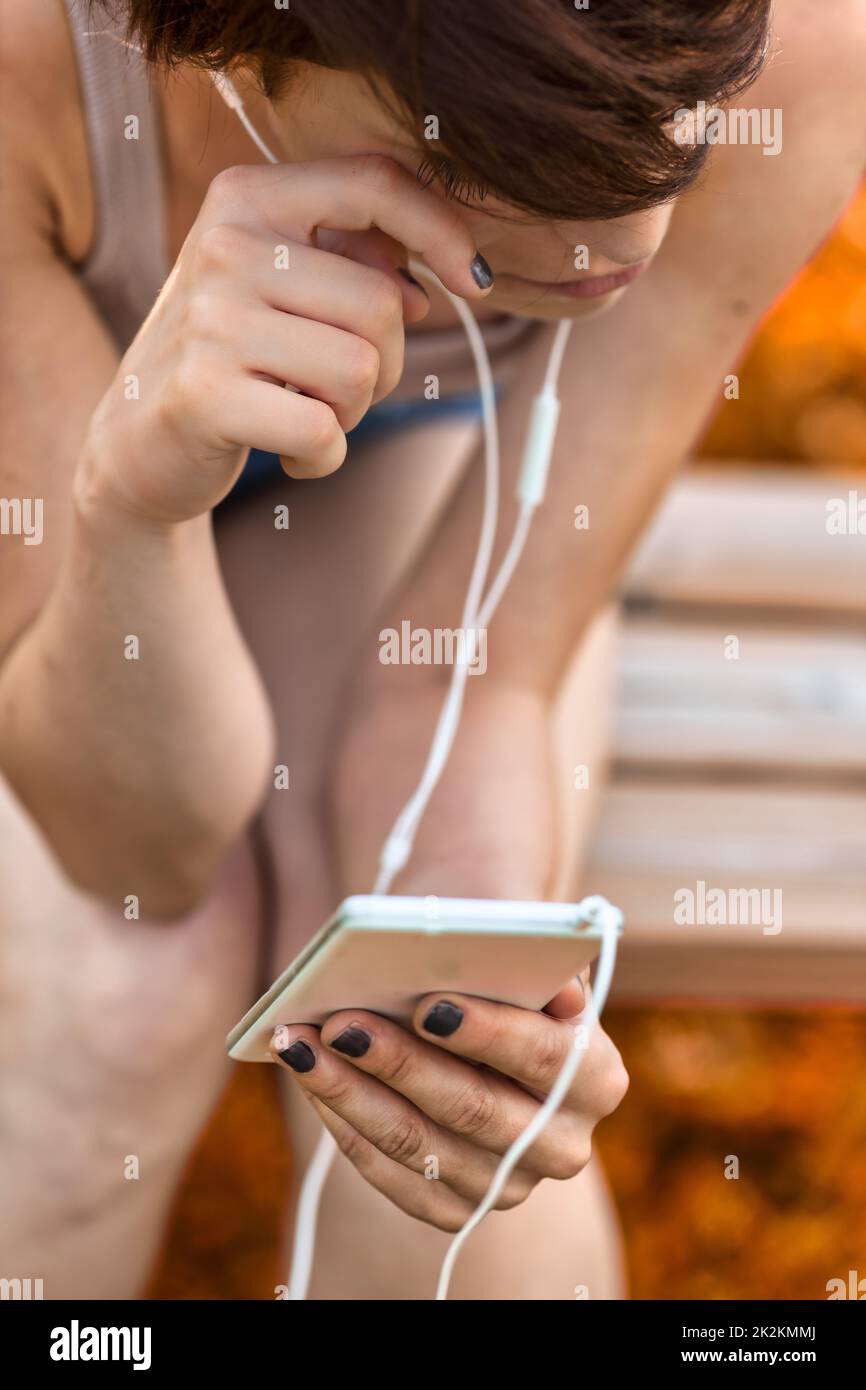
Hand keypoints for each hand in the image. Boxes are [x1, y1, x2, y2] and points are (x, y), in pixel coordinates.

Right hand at [77, 156, 491, 524]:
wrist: (138, 440)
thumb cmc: (232, 359)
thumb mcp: (282, 291)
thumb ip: (355, 267)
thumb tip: (435, 285)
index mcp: (248, 197)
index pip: (374, 184)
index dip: (443, 230)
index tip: (476, 283)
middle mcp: (225, 245)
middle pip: (383, 303)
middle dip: (384, 364)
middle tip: (338, 390)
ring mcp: (210, 318)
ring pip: (361, 370)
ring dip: (354, 414)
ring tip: (307, 415)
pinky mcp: (204, 393)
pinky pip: (325, 433)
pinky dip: (324, 459)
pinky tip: (290, 456)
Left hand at [271, 979, 627, 1230]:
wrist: (492, 1023)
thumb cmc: (503, 971)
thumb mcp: (526, 954)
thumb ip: (532, 958)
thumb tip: (536, 973)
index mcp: (598, 1076)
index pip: (546, 1056)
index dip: (487, 1032)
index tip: (428, 1003)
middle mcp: (565, 1145)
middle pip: (473, 1107)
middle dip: (400, 1062)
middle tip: (340, 1023)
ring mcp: (510, 1187)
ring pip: (419, 1144)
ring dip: (351, 1092)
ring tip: (300, 1045)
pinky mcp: (456, 1208)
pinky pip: (390, 1174)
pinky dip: (344, 1123)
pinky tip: (310, 1080)